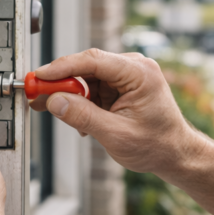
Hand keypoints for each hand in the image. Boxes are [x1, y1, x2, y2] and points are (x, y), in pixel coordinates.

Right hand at [31, 49, 202, 175]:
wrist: (175, 154)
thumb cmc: (157, 145)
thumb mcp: (115, 134)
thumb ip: (82, 116)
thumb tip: (54, 101)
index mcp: (139, 73)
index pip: (93, 60)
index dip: (61, 67)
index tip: (39, 76)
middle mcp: (134, 68)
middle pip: (87, 67)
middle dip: (62, 84)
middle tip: (38, 97)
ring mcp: (128, 76)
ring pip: (87, 78)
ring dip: (75, 98)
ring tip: (74, 123)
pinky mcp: (122, 86)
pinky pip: (94, 88)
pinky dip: (84, 103)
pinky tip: (85, 123)